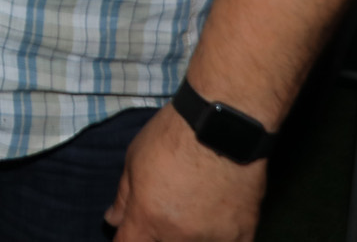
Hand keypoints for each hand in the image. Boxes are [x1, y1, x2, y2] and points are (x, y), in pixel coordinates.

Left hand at [105, 104, 263, 240]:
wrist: (222, 126)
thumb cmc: (173, 136)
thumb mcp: (135, 159)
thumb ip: (124, 196)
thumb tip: (113, 220)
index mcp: (147, 219)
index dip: (127, 239)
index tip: (133, 230)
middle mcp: (177, 237)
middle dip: (158, 234)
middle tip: (168, 210)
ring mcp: (212, 239)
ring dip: (189, 235)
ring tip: (194, 209)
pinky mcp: (243, 236)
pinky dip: (219, 238)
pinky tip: (216, 222)